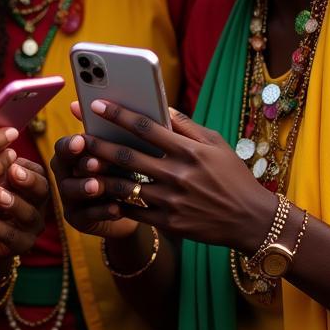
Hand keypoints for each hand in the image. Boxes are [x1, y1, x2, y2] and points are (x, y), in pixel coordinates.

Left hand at [0, 157, 48, 259]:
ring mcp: (32, 225)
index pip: (38, 172)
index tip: (12, 162)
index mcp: (34, 181)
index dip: (26, 168)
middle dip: (27, 181)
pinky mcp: (21, 244)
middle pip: (41, 191)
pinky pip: (10, 236)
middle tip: (12, 172)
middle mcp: (39, 202)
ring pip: (28, 214)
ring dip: (12, 202)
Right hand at [51, 115, 138, 240]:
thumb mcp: (121, 146)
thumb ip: (108, 127)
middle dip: (81, 164)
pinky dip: (102, 211)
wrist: (135, 204)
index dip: (71, 144)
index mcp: (71, 152)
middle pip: (63, 167)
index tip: (82, 140)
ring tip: (99, 186)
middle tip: (95, 163)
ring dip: (85, 187)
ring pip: (71, 191)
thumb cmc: (127, 167)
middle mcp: (65, 173)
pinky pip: (87, 215)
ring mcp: (69, 197)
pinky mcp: (79, 219)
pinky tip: (117, 208)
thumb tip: (89, 104)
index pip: (64, 146)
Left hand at [78, 99, 278, 252]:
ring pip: (125, 186)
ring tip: (81, 167)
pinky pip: (134, 212)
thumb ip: (186, 125)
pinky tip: (102, 194)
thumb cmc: (233, 176)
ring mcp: (172, 201)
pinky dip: (116, 203)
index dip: (117, 114)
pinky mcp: (170, 223)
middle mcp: (178, 174)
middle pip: (127, 156)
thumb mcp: (216, 144)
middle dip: (98, 145)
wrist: (252, 220)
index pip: (145, 126)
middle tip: (77, 136)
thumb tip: (159, 106)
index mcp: (189, 150)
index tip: (95, 105)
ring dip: (101, 176)